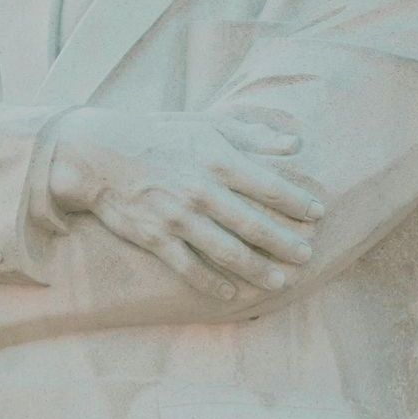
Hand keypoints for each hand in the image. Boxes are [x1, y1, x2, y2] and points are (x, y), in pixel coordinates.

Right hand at [49, 108, 323, 300]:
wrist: (99, 153)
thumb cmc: (160, 135)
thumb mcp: (207, 124)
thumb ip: (253, 136)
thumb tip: (296, 143)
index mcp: (218, 160)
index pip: (269, 186)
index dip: (297, 202)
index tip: (318, 214)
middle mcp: (202, 191)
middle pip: (254, 224)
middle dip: (285, 243)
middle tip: (307, 256)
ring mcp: (178, 218)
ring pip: (227, 251)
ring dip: (257, 269)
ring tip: (281, 281)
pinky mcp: (156, 238)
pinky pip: (189, 267)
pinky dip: (211, 283)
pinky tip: (231, 293)